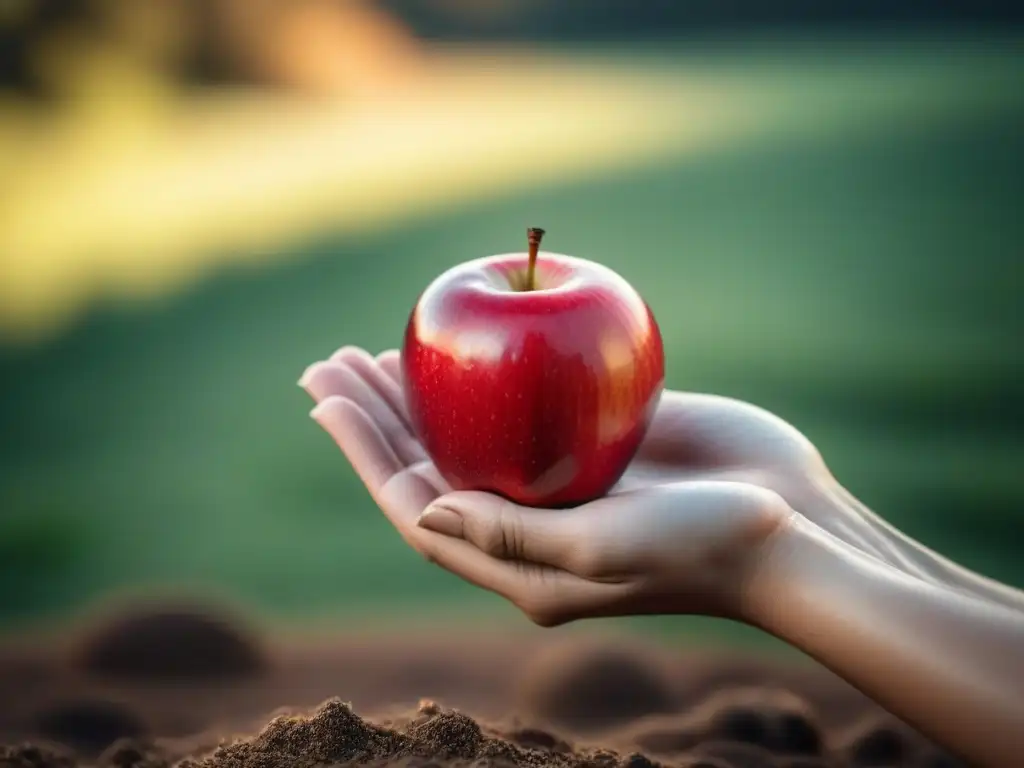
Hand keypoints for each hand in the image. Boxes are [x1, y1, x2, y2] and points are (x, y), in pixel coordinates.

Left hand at [301, 346, 902, 625]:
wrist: (787, 525)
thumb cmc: (701, 547)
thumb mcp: (605, 551)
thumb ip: (512, 537)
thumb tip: (419, 509)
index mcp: (516, 562)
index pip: (415, 504)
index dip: (365, 454)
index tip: (326, 401)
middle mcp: (528, 524)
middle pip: (428, 464)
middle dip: (375, 418)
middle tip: (326, 366)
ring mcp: (561, 483)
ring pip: (468, 435)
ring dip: (419, 397)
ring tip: (371, 356)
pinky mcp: (596, 445)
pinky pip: (525, 406)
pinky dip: (487, 378)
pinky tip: (469, 346)